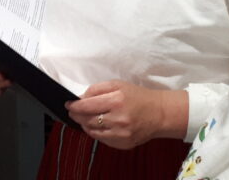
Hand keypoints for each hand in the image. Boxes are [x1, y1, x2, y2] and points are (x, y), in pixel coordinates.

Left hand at [65, 80, 187, 149]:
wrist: (159, 113)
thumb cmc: (138, 97)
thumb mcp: (117, 85)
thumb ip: (96, 89)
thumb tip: (80, 98)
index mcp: (116, 101)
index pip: (87, 106)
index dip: (74, 106)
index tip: (69, 105)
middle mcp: (119, 119)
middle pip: (87, 120)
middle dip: (77, 115)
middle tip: (73, 112)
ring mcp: (121, 134)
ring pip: (92, 132)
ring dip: (85, 124)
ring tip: (84, 118)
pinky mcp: (124, 144)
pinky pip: (102, 140)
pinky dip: (96, 133)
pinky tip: (97, 126)